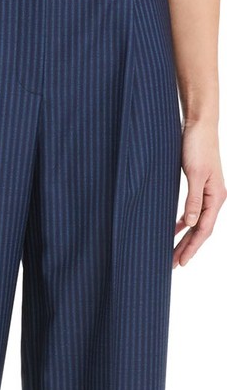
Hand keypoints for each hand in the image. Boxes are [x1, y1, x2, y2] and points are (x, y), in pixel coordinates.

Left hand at [173, 118, 226, 267]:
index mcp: (216, 197)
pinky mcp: (200, 186)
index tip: (181, 261)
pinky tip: (175, 229)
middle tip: (173, 264)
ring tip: (173, 252)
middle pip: (200, 230)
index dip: (192, 247)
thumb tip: (189, 224)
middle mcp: (214, 198)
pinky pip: (193, 211)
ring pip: (196, 222)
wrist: (199, 125)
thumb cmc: (197, 146)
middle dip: (187, 247)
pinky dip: (183, 222)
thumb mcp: (195, 174)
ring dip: (184, 237)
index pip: (203, 229)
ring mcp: (208, 193)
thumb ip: (194, 199)